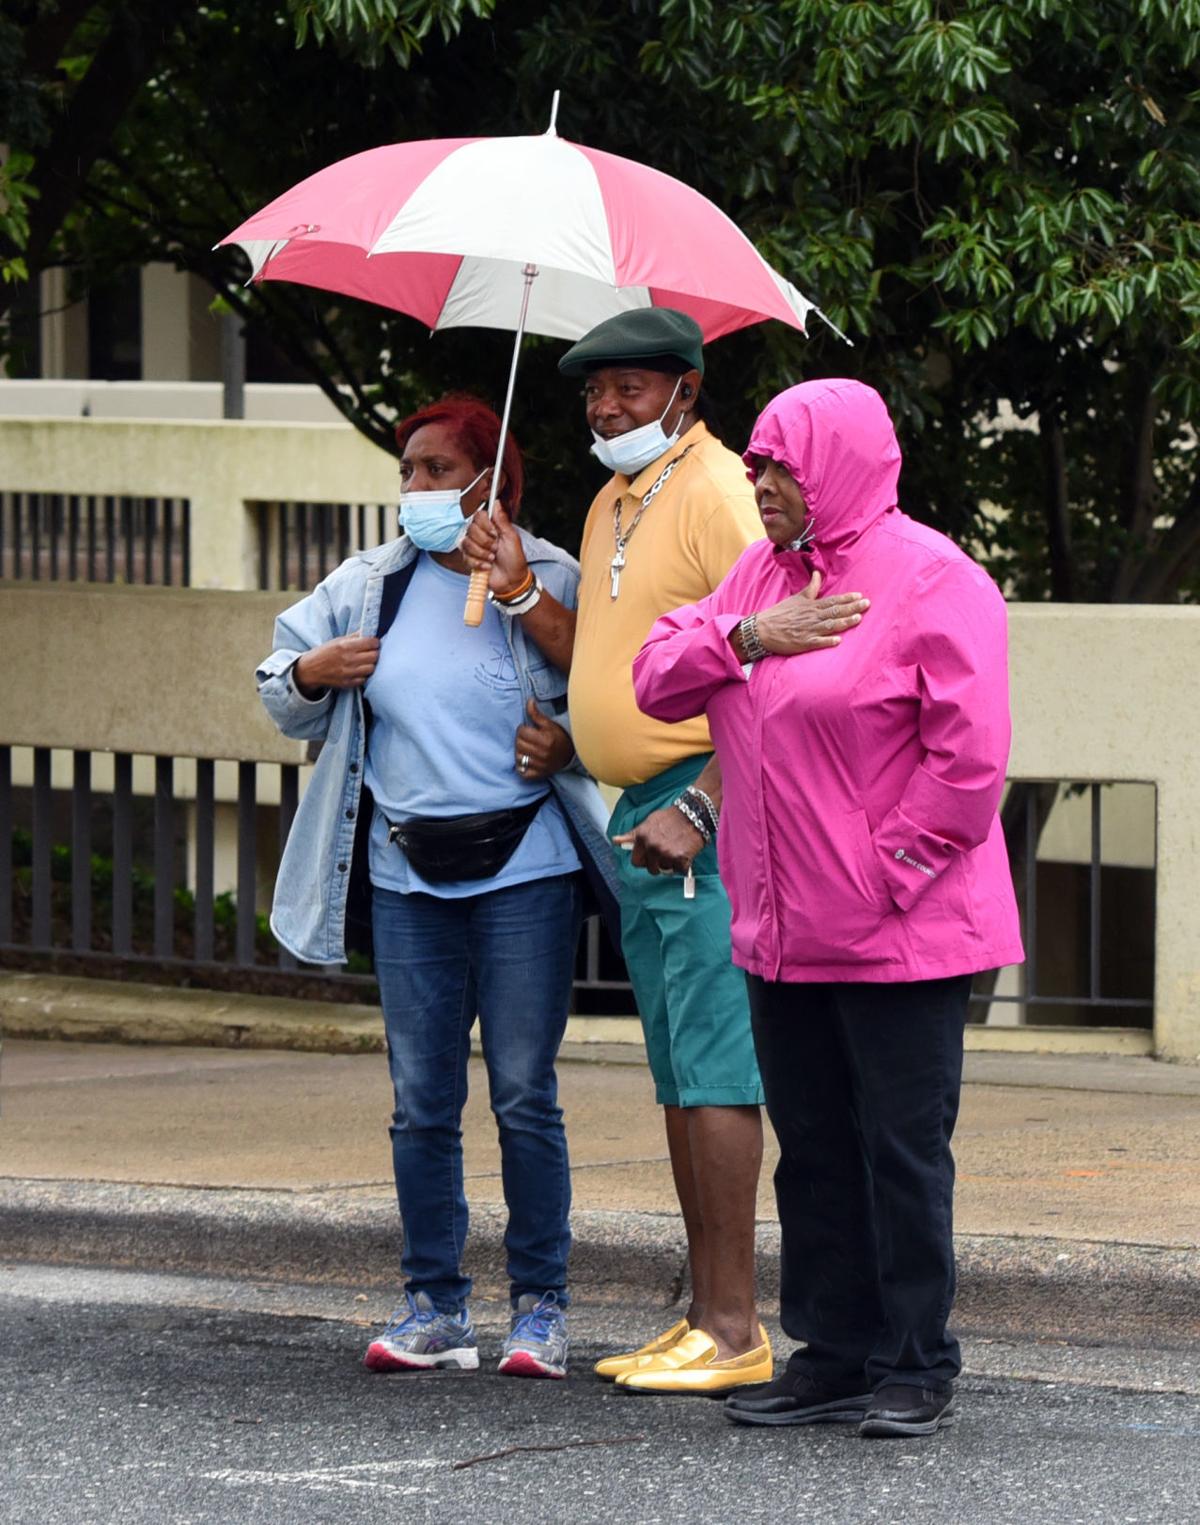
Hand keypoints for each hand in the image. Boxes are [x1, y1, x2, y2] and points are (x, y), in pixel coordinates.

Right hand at [293, 634, 379, 694]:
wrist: (310, 669)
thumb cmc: (324, 653)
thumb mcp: (337, 640)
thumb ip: (354, 637)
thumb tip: (369, 631)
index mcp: (345, 646)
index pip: (372, 643)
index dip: (375, 642)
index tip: (373, 643)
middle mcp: (348, 659)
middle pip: (375, 656)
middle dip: (375, 653)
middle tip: (371, 652)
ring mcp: (348, 672)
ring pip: (372, 668)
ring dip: (370, 664)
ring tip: (365, 662)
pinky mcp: (348, 683)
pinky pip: (364, 679)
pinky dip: (364, 675)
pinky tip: (359, 671)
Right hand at [461, 504, 529, 595]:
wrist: (511, 580)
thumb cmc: (515, 559)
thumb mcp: (512, 537)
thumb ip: (502, 520)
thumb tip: (497, 502)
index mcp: (491, 527)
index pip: (478, 515)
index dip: (485, 524)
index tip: (495, 533)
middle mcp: (480, 535)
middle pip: (471, 529)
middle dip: (485, 541)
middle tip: (496, 548)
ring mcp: (473, 547)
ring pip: (467, 543)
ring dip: (482, 553)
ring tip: (492, 558)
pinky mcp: (469, 560)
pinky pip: (466, 557)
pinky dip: (479, 563)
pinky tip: (487, 566)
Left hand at [515, 699, 573, 780]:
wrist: (571, 755)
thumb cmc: (559, 737)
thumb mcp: (549, 724)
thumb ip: (536, 714)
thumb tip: (529, 701)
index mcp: (545, 740)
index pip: (521, 732)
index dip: (523, 729)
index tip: (528, 729)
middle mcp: (543, 754)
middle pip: (518, 744)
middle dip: (520, 739)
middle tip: (527, 738)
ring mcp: (540, 766)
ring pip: (518, 757)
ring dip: (520, 752)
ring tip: (526, 748)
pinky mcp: (538, 775)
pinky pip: (522, 772)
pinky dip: (521, 767)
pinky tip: (526, 760)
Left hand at [613, 804, 703, 874]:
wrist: (693, 814)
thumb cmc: (670, 817)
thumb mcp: (647, 823)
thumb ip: (633, 835)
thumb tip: (615, 841)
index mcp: (642, 837)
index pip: (635, 861)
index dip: (643, 860)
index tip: (649, 857)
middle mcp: (652, 847)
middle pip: (650, 869)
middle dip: (656, 865)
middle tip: (665, 854)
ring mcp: (666, 854)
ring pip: (665, 870)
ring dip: (671, 864)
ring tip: (676, 850)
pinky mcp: (681, 859)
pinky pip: (679, 870)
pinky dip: (683, 864)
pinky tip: (685, 852)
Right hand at [754, 570, 869, 655]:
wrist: (762, 629)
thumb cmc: (780, 614)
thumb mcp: (796, 597)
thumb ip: (811, 587)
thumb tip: (818, 573)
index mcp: (811, 606)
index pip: (832, 601)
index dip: (847, 599)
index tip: (860, 596)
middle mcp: (812, 617)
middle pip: (835, 612)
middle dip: (852, 608)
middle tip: (867, 604)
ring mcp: (808, 630)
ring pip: (829, 626)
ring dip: (844, 622)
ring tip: (858, 619)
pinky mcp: (802, 643)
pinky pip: (817, 642)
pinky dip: (827, 641)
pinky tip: (838, 641)